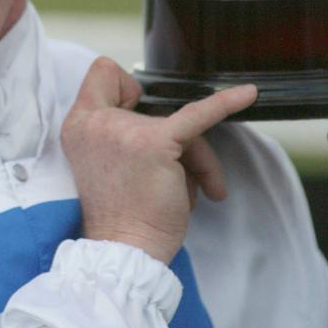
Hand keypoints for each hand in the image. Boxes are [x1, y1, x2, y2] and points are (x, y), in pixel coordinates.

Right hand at [62, 57, 256, 263]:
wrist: (125, 252)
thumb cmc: (123, 217)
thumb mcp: (106, 163)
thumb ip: (122, 132)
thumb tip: (170, 122)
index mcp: (79, 125)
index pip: (104, 75)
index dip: (129, 94)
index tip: (138, 125)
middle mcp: (95, 122)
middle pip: (153, 106)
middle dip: (175, 139)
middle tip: (179, 175)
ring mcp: (124, 129)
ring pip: (180, 122)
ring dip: (197, 159)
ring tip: (202, 193)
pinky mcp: (156, 141)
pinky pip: (200, 115)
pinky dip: (226, 103)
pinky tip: (248, 95)